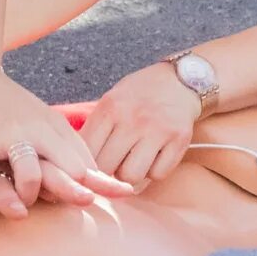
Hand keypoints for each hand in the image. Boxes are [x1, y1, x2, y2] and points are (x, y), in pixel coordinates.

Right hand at [0, 68, 132, 218]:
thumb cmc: (3, 100)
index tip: (125, 193)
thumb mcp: (39, 117)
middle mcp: (37, 130)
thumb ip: (59, 142)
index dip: (104, 179)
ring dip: (27, 196)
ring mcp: (9, 134)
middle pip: (68, 167)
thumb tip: (86, 171)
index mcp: (52, 126)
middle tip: (85, 204)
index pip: (84, 157)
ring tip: (18, 207)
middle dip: (80, 190)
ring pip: (31, 176)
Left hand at [79, 62, 202, 189]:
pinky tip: (155, 157)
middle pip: (107, 167)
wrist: (180, 79)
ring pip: (131, 176)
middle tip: (115, 164)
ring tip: (134, 161)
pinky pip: (158, 174)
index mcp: (111, 107)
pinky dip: (154, 171)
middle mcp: (133, 118)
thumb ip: (96, 127)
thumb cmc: (140, 94)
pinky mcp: (179, 139)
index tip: (91, 168)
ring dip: (131, 175)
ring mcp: (157, 129)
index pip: (87, 150)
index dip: (87, 165)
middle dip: (108, 172)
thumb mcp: (112, 100)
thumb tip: (75, 161)